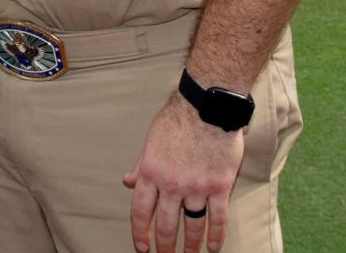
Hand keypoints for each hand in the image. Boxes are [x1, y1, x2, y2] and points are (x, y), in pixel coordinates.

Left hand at [123, 92, 245, 252]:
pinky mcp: (219, 185)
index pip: (140, 211)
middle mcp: (171, 184)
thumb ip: (140, 165)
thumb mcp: (151, 141)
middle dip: (165, 245)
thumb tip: (127, 182)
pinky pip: (217, 217)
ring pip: (192, 225)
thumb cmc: (177, 120)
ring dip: (191, 244)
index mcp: (150, 172)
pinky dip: (216, 235)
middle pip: (166, 224)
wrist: (207, 106)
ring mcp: (196, 187)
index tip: (142, 247)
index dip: (140, 232)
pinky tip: (213, 246)